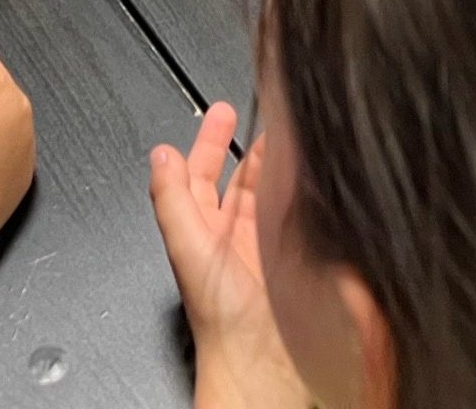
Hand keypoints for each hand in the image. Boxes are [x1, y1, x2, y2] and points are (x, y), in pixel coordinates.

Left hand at [150, 105, 310, 408]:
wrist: (267, 364)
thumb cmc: (224, 322)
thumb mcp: (190, 250)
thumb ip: (172, 201)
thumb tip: (159, 155)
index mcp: (204, 231)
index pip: (202, 175)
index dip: (209, 142)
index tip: (221, 111)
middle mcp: (236, 236)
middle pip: (243, 178)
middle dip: (253, 144)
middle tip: (267, 112)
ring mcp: (270, 244)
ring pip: (274, 192)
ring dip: (281, 163)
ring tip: (294, 134)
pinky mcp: (300, 254)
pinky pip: (303, 213)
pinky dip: (307, 192)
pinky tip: (317, 175)